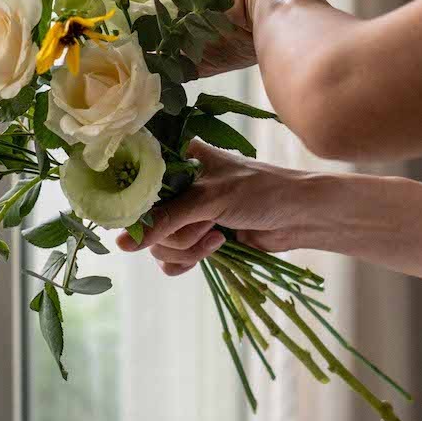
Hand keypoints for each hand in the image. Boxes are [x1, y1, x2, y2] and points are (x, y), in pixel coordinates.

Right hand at [114, 137, 320, 274]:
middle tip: (205, 226)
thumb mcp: (210, 200)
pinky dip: (190, 261)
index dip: (136, 206)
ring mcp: (186, 214)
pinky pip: (172, 259)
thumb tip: (122, 244)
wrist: (299, 217)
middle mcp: (177, 186)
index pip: (138, 183)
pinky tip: (217, 248)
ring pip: (159, 244)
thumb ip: (166, 220)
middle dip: (175, 234)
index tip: (150, 219)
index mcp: (178, 160)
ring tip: (217, 237)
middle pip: (146, 222)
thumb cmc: (261, 192)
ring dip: (187, 249)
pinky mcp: (197, 239)